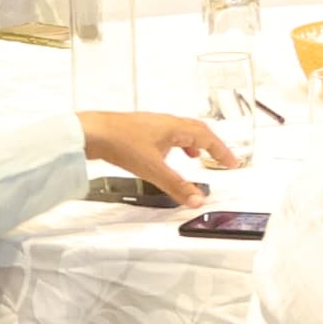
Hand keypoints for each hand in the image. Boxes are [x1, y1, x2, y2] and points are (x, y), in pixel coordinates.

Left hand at [81, 111, 232, 202]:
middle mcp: (167, 123)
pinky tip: (165, 155)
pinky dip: (175, 145)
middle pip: (198, 131)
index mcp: (176, 128)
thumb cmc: (120, 142)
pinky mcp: (140, 130)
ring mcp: (153, 125)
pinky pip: (166, 135)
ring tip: (196, 158)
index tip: (232, 163)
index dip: (222, 152)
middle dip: (212, 146)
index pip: (208, 139)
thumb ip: (176, 186)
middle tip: (220, 159)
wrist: (90, 132)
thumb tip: (197, 200)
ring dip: (193, 144)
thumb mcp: (153, 169)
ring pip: (181, 132)